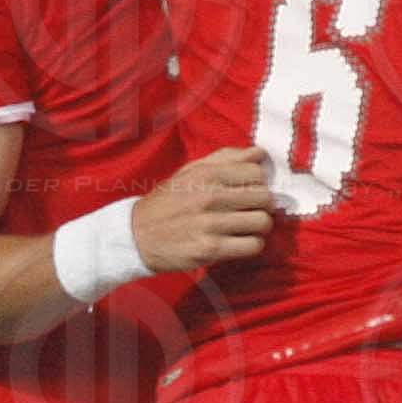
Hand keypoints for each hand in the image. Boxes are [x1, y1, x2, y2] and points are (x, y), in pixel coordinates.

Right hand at [130, 148, 290, 273]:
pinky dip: (252, 245)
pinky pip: (253, 246)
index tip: (249, 190)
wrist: (137, 235)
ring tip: (247, 227)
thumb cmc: (168, 201)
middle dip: (263, 205)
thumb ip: (225, 159)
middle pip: (264, 198)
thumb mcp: (190, 172)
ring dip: (259, 227)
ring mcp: (211, 224)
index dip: (258, 182)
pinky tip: (240, 242)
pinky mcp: (211, 249)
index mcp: (206, 174)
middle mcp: (210, 196)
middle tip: (251, 210)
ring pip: (263, 223)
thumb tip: (259, 153)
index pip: (256, 171)